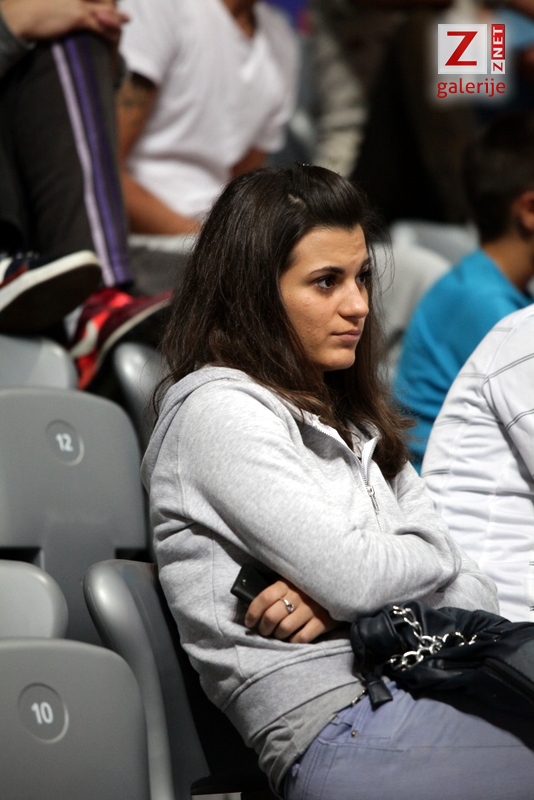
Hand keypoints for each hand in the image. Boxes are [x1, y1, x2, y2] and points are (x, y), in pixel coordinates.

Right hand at [1, 0, 128, 43]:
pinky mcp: (77, 17)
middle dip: (114, 4)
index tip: (112, 1)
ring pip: (105, 10)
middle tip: (123, 13)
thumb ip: (60, 0)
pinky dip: (109, 31)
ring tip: (126, 21)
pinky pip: (100, 25)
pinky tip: (115, 37)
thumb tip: (64, 6)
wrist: (20, 16)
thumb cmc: (30, 8)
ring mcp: (77, 2)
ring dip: (117, 17)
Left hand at [244, 579, 339, 643]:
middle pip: (272, 616)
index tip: (249, 622)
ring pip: (285, 629)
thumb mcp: (291, 581)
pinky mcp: (323, 621)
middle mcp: (298, 595)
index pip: (264, 598)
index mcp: (287, 583)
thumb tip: (251, 601)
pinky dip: (294, 641)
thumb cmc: (307, 587)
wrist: (339, 588)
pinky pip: (302, 637)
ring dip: (278, 635)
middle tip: (264, 631)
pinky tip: (293, 638)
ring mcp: (311, 609)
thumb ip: (275, 589)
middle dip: (264, 628)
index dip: (253, 612)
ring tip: (279, 634)